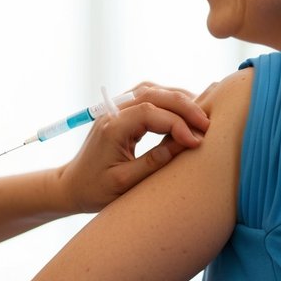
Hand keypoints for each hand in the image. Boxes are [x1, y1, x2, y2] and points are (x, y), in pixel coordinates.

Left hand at [54, 83, 209, 213]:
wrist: (72, 186)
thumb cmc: (95, 190)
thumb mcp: (125, 183)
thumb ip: (154, 162)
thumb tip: (184, 144)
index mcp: (111, 127)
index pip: (150, 113)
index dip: (178, 124)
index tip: (197, 141)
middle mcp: (112, 112)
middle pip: (153, 94)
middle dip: (184, 105)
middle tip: (207, 123)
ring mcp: (115, 109)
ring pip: (151, 90)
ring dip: (178, 99)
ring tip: (201, 115)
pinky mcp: (121, 112)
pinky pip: (148, 96)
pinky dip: (169, 101)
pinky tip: (185, 112)